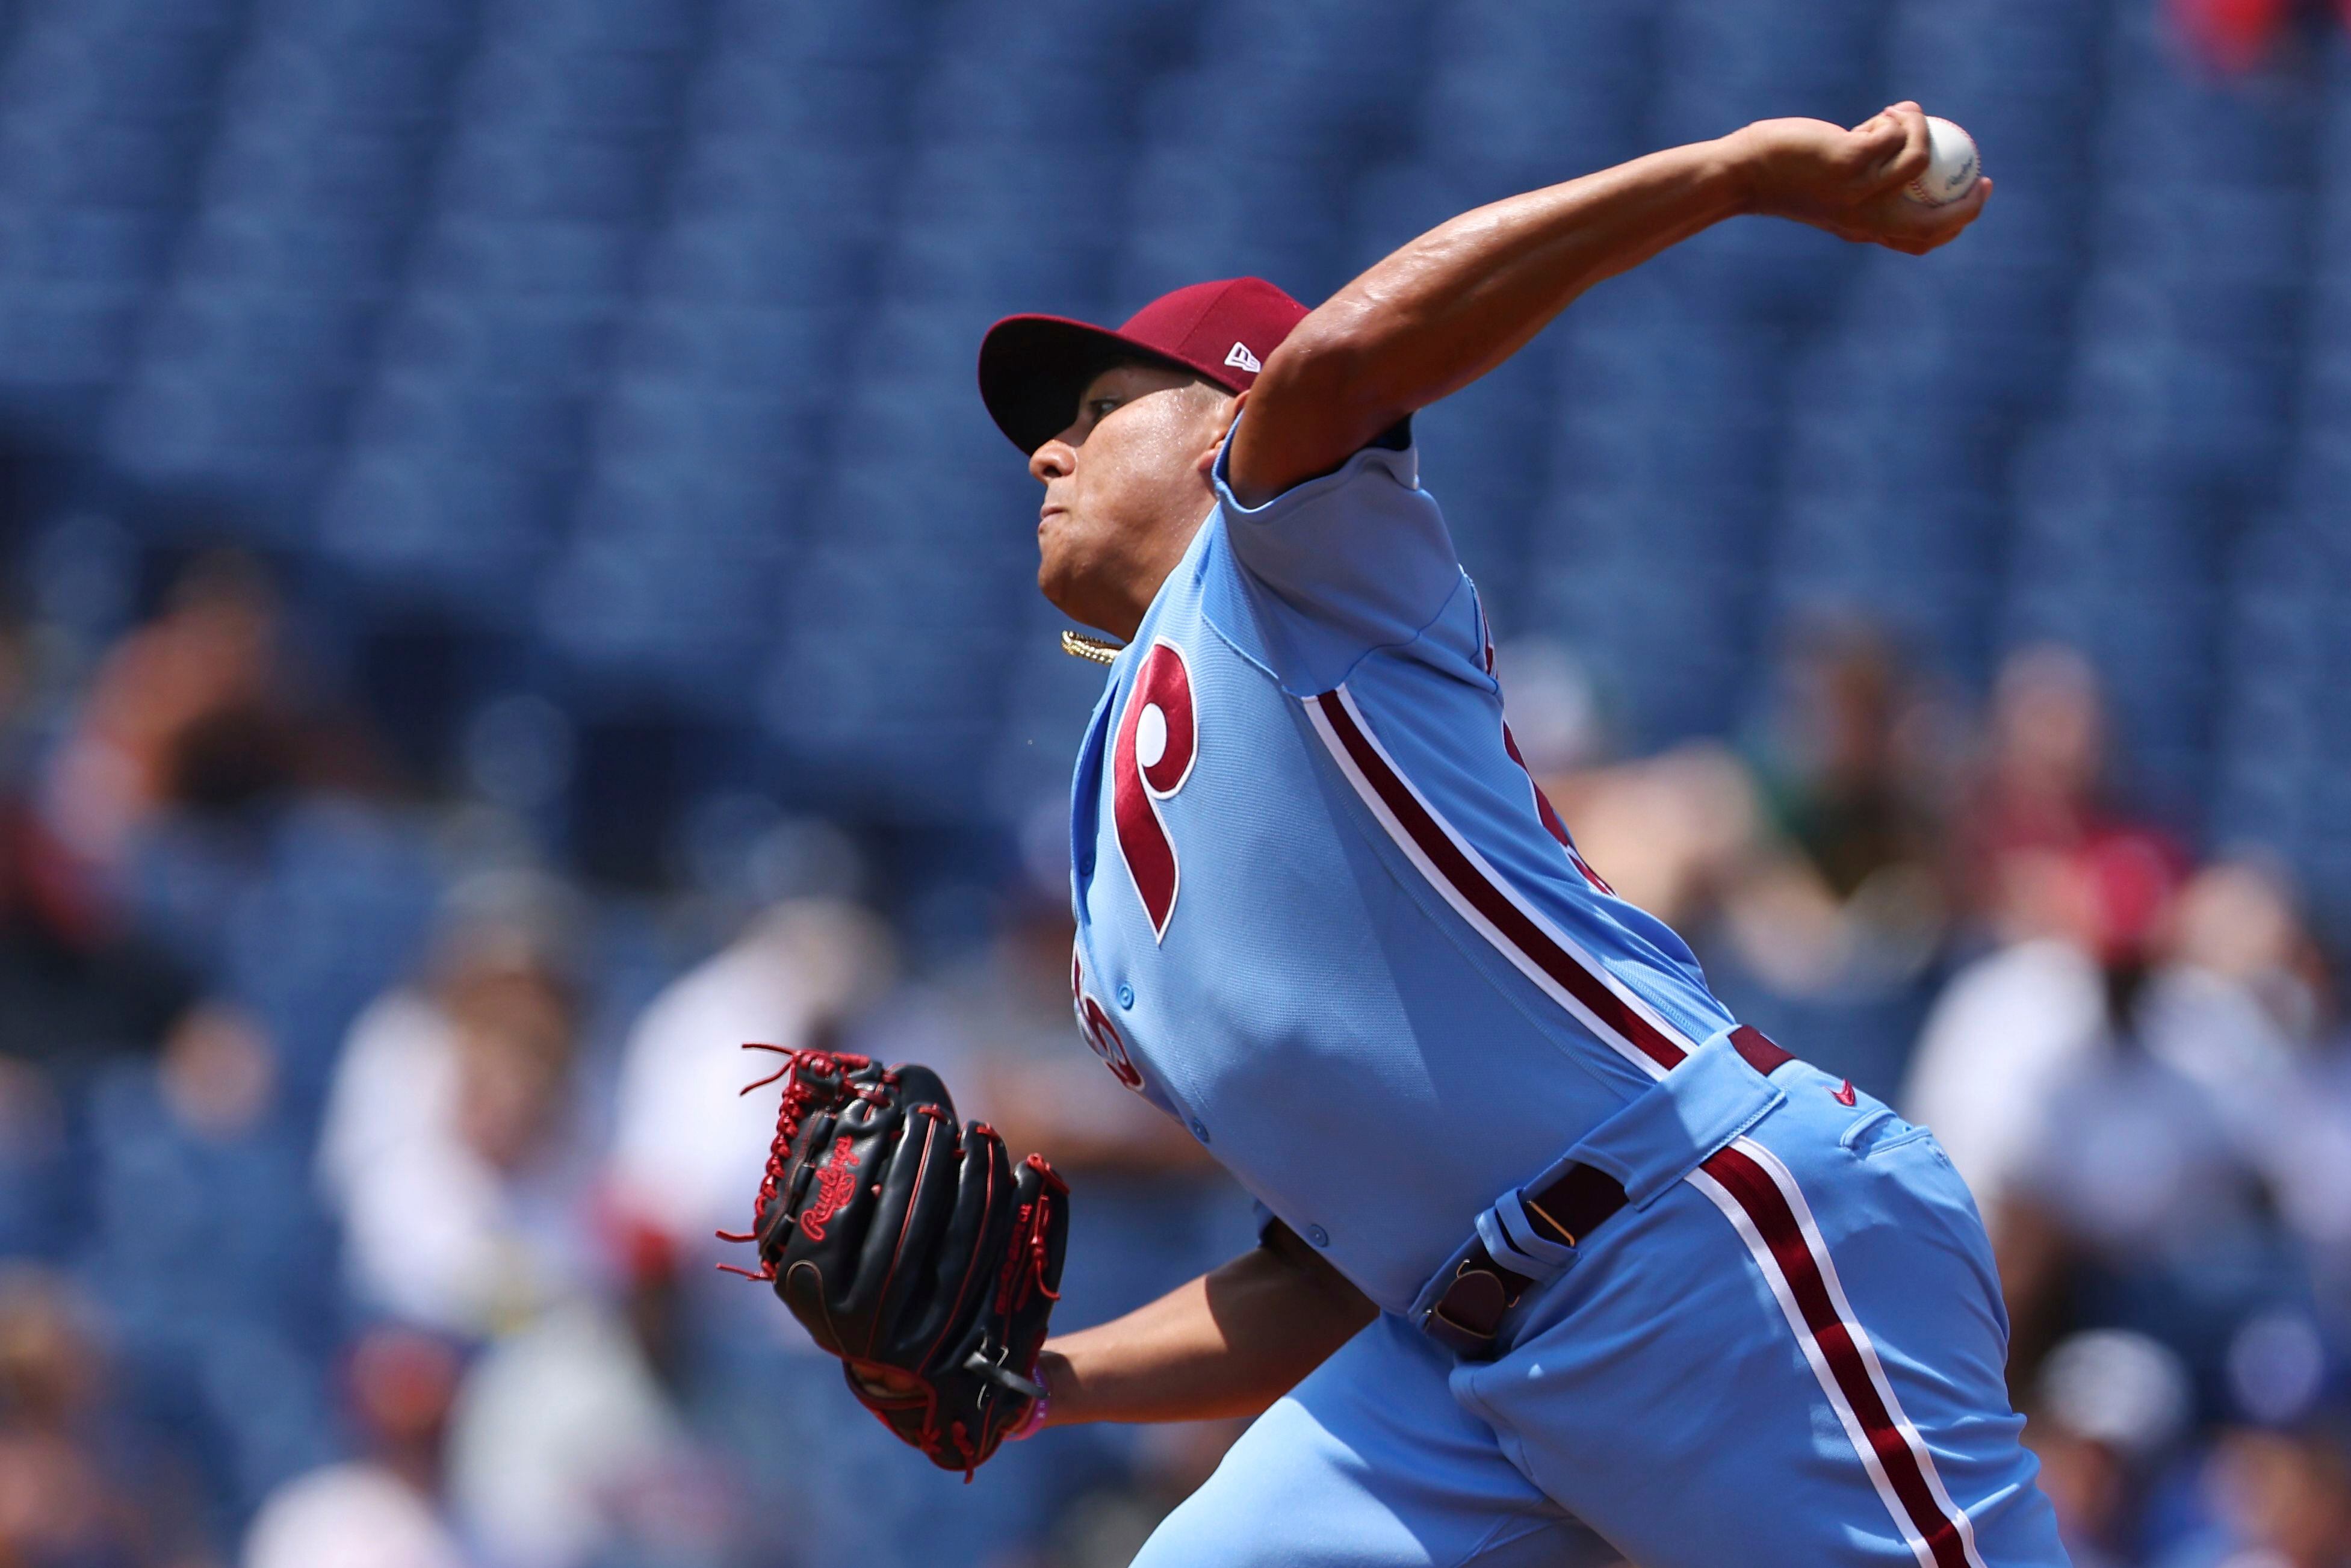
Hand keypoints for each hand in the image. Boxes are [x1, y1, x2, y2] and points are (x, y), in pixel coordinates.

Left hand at [1726, 103, 1989, 254]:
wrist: (1745, 175)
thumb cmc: (1788, 180)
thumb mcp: (1834, 192)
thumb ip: (1867, 188)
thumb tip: (1906, 161)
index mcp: (1865, 228)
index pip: (1921, 240)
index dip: (1957, 223)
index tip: (1974, 195)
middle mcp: (1865, 216)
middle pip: (1934, 221)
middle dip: (1968, 202)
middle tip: (1978, 172)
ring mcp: (1858, 190)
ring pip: (1920, 158)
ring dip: (1921, 129)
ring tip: (1900, 115)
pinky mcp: (1848, 162)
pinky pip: (1894, 135)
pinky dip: (1897, 119)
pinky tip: (1881, 114)